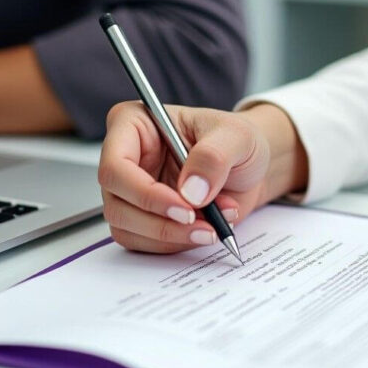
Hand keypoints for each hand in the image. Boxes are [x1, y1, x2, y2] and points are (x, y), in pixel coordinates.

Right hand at [98, 102, 305, 252]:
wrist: (252, 169)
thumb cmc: (238, 142)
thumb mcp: (237, 137)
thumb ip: (213, 157)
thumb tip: (190, 191)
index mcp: (135, 124)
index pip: (116, 166)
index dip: (145, 193)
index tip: (185, 207)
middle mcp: (126, 159)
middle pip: (117, 204)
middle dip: (161, 223)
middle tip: (203, 226)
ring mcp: (131, 191)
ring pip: (128, 228)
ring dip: (173, 236)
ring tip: (214, 225)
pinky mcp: (143, 217)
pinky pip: (144, 243)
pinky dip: (176, 244)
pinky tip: (206, 229)